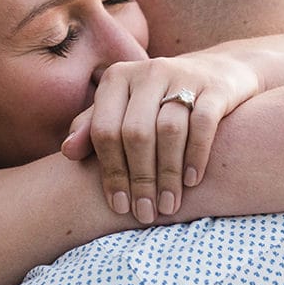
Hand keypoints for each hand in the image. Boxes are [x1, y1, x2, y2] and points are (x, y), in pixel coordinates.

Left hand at [61, 53, 260, 224]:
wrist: (216, 72)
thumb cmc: (157, 101)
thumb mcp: (122, 108)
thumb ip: (92, 127)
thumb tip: (67, 152)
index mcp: (118, 78)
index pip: (105, 130)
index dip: (110, 172)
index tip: (118, 206)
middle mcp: (148, 72)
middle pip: (136, 133)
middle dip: (139, 179)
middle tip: (145, 213)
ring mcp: (183, 76)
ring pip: (169, 130)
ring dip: (167, 174)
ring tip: (167, 205)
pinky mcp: (215, 87)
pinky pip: (203, 124)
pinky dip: (196, 155)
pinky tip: (191, 181)